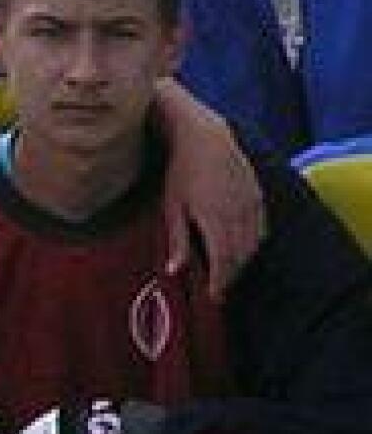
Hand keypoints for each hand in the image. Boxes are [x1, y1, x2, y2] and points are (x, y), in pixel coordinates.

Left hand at [155, 81, 265, 299]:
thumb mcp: (172, 208)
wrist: (204, 136)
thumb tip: (174, 272)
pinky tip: (242, 248)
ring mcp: (250, 204)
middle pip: (240, 257)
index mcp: (213, 219)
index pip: (222, 262)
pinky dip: (253, 243)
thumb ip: (177, 241)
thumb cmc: (182, 172)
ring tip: (228, 270)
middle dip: (230, 276)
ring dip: (242, 262)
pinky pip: (261, 228)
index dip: (220, 283)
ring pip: (253, 245)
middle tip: (219, 287)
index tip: (214, 296)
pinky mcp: (257, 195)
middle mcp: (236, 213)